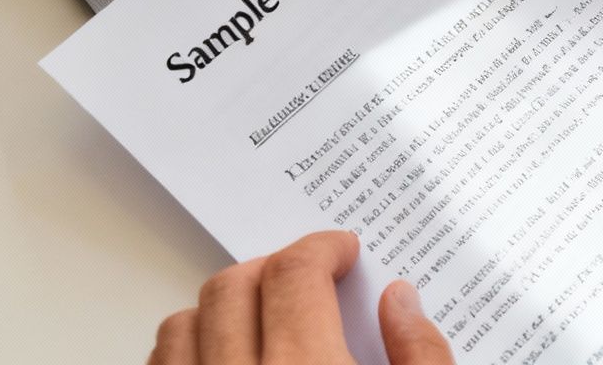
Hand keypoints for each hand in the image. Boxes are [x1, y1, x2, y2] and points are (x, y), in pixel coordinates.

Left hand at [150, 232, 453, 364]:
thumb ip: (421, 359)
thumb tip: (401, 302)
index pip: (295, 274)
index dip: (321, 250)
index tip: (340, 253)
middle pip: (232, 289)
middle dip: (272, 269)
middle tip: (308, 279)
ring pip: (181, 328)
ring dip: (218, 310)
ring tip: (260, 319)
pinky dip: (186, 353)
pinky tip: (221, 360)